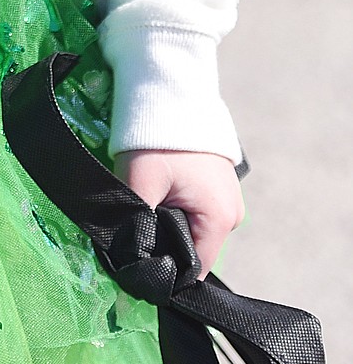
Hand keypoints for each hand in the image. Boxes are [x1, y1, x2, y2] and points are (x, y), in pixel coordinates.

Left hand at [116, 149, 244, 276]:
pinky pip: (196, 208)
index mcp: (220, 219)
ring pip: (192, 228)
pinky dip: (176, 206)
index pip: (192, 269)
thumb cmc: (157, 138)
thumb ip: (137, 226)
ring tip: (145, 206)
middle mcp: (232, 214)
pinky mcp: (217, 183)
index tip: (135, 265)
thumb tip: (131, 257)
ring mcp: (227, 197)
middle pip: (193, 250)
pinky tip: (157, 193)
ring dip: (168, 224)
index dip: (164, 272)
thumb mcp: (140, 183)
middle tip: (133, 232)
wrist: (171, 91)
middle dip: (164, 245)